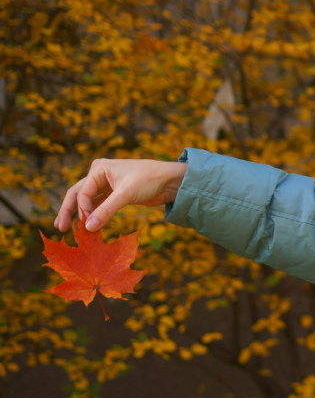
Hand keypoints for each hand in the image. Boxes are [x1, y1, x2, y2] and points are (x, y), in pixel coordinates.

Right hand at [55, 158, 187, 232]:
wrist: (171, 181)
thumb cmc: (149, 180)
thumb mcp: (126, 194)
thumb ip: (106, 211)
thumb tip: (87, 228)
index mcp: (99, 168)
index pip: (82, 192)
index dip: (82, 209)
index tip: (86, 224)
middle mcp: (99, 175)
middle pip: (78, 194)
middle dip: (69, 211)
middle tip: (60, 228)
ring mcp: (106, 185)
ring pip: (87, 201)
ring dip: (79, 214)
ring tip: (68, 229)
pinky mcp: (115, 195)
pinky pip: (99, 205)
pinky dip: (93, 215)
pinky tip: (87, 227)